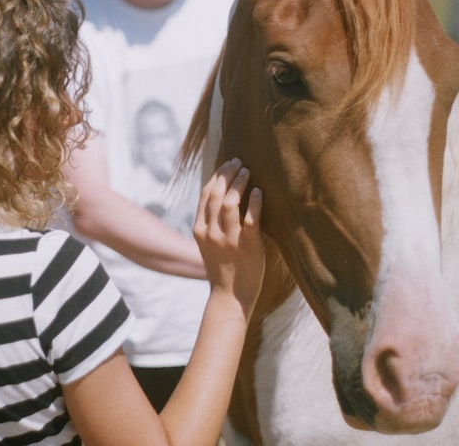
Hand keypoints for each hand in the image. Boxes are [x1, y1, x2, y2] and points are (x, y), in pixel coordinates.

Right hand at [193, 158, 264, 316]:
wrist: (230, 296)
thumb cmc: (223, 268)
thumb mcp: (209, 244)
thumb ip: (212, 223)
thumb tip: (222, 198)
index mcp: (200, 229)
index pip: (205, 194)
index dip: (216, 176)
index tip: (226, 164)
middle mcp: (211, 232)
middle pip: (216, 193)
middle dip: (227, 174)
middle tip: (239, 162)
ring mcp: (228, 239)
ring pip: (230, 202)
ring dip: (239, 183)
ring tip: (248, 172)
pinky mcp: (247, 246)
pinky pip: (250, 219)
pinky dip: (254, 202)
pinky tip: (259, 192)